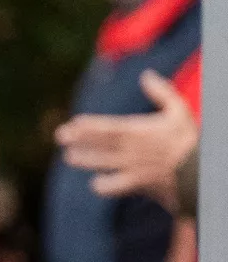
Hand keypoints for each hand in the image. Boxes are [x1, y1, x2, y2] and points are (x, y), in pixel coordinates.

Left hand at [57, 69, 198, 203]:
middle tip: (60, 136)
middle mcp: (133, 150)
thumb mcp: (179, 111)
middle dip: (79, 140)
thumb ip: (162, 92)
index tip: (74, 123)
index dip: (90, 126)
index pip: (110, 128)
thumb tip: (146, 74)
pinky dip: (103, 185)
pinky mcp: (137, 184)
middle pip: (101, 145)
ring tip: (70, 157)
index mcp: (140, 132)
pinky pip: (113, 187)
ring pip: (102, 164)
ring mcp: (133, 168)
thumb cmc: (189, 140)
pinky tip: (97, 183)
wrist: (202, 171)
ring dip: (85, 160)